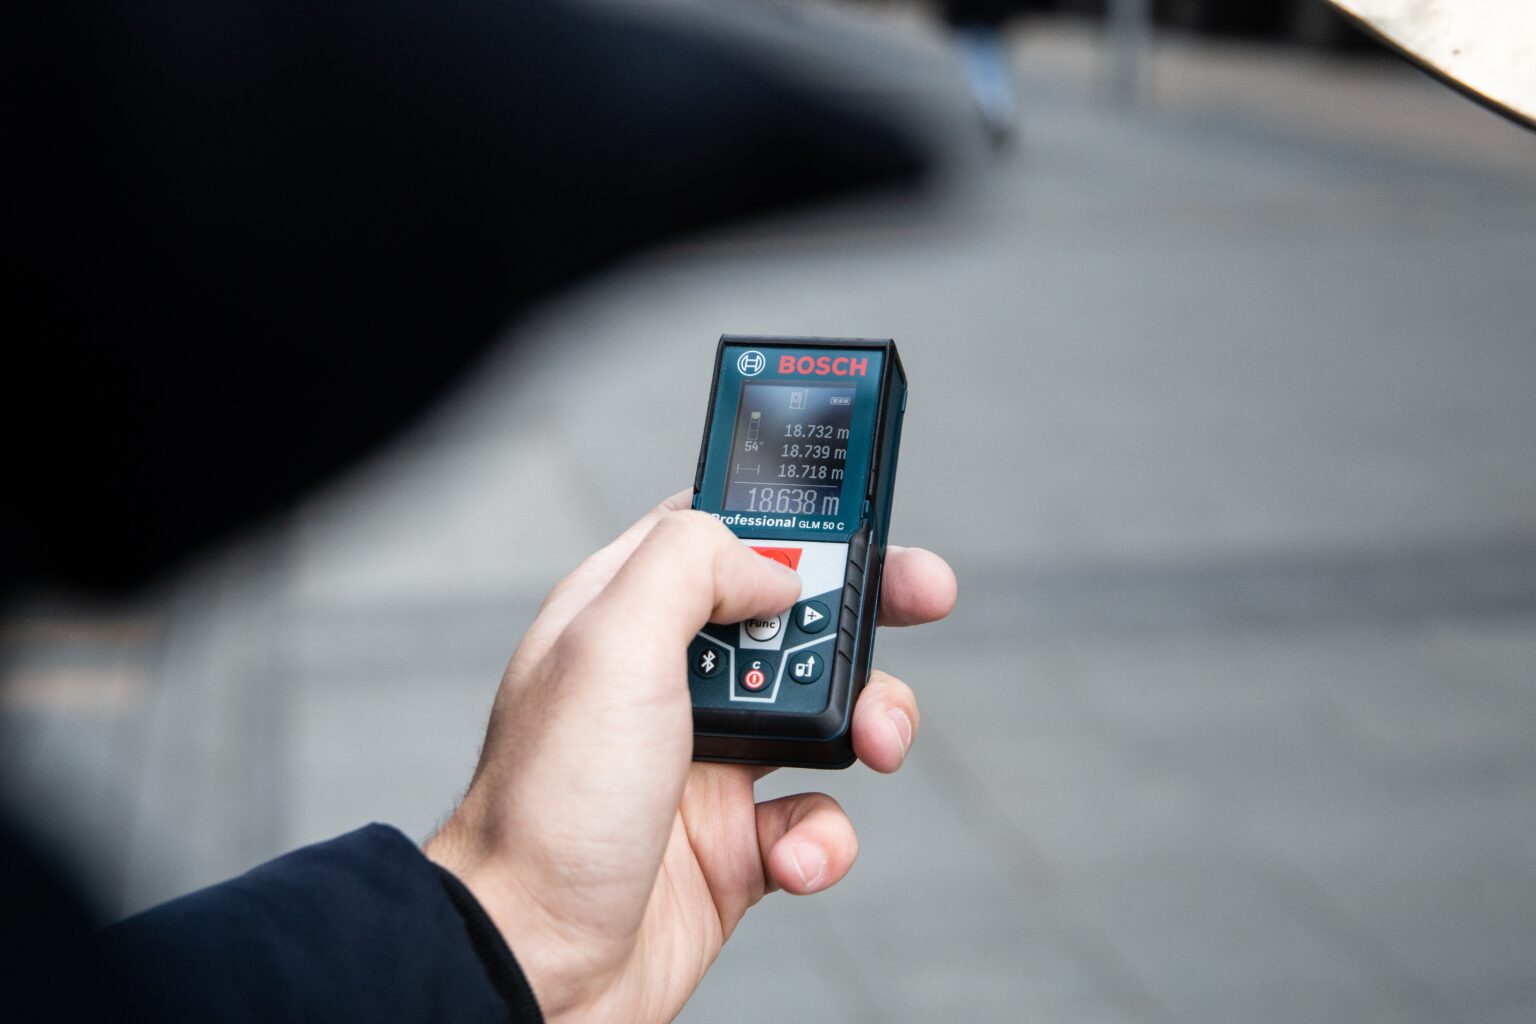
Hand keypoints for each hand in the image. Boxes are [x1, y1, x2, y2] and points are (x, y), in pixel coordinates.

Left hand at [425, 493, 956, 1021]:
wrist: (529, 970)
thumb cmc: (547, 812)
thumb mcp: (609, 646)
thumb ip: (691, 566)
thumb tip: (774, 568)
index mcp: (626, 615)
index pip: (720, 531)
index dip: (795, 519)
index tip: (863, 516)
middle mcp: (666, 681)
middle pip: (791, 614)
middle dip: (864, 608)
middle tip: (924, 595)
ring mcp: (703, 764)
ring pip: (823, 713)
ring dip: (868, 722)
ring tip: (876, 744)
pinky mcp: (732, 846)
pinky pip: (814, 821)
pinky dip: (825, 838)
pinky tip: (794, 857)